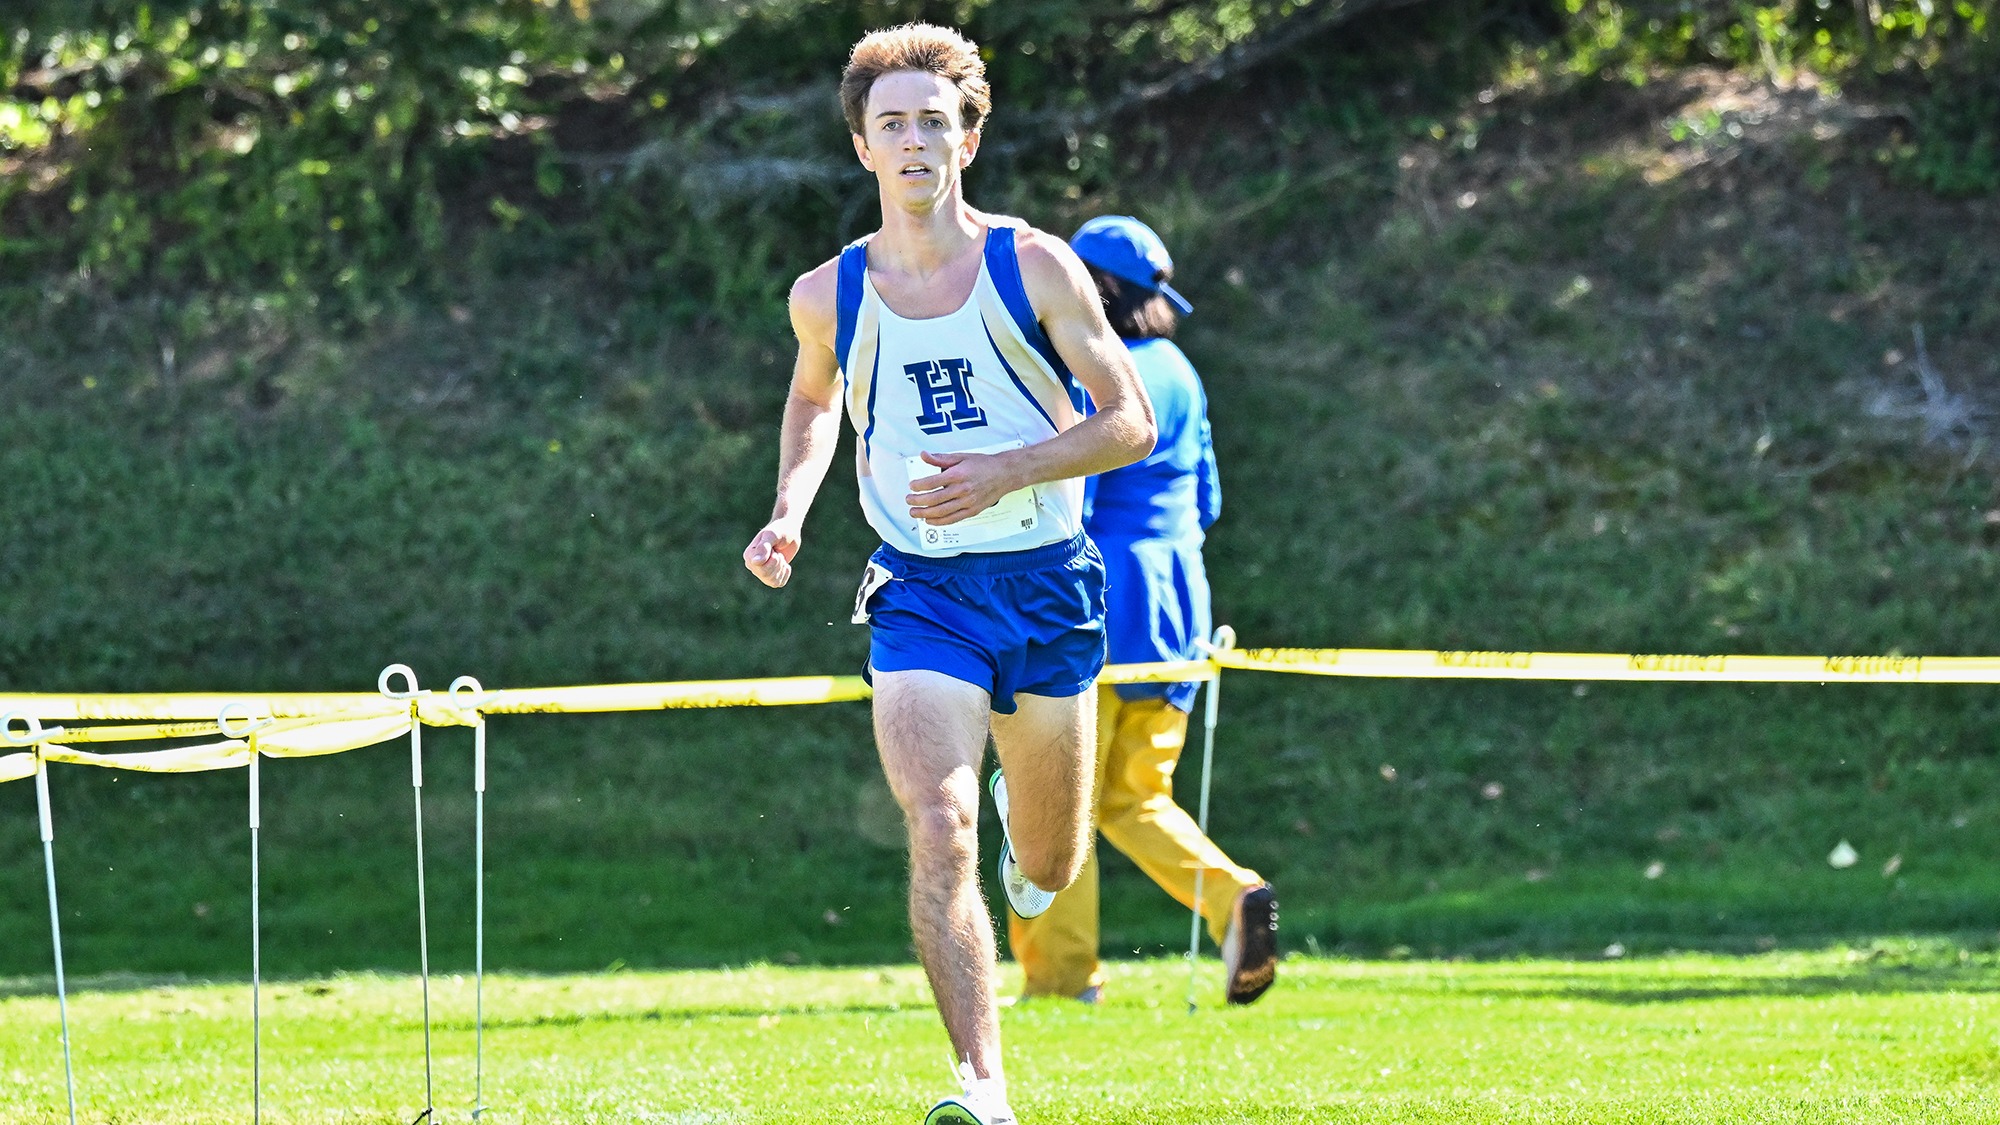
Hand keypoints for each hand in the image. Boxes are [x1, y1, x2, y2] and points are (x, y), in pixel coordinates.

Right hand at [743, 522, 801, 587]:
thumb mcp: (772, 535)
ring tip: (780, 557)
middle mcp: (753, 565)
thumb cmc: (780, 531)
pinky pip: (779, 583)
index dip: (772, 560)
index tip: (774, 549)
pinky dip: (785, 574)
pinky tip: (784, 564)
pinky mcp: (771, 576)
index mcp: (749, 555)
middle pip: (765, 575)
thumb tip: (755, 562)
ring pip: (772, 581)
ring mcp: (761, 572)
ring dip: (781, 569)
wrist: (789, 532)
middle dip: (777, 564)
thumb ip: (764, 547)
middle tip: (778, 553)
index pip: (759, 568)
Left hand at [906, 450, 1020, 525]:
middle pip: (934, 499)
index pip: (931, 482)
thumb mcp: (961, 457)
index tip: (912, 486)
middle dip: (917, 501)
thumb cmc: (984, 465)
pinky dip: (939, 522)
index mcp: (958, 474)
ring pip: (941, 512)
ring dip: (924, 514)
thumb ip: (940, 458)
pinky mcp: (972, 511)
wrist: (1004, 474)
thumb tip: (924, 455)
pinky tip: (930, 520)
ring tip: (915, 513)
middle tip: (909, 501)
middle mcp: (962, 490)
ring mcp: (967, 502)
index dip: (918, 486)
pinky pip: (953, 519)